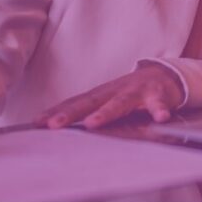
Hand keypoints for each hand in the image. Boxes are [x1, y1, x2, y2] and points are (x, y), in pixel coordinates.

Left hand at [35, 64, 184, 129]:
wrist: (164, 75)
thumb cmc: (130, 93)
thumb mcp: (109, 101)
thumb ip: (90, 112)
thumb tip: (60, 125)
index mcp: (101, 94)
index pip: (75, 103)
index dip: (56, 112)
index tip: (36, 123)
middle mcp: (115, 90)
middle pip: (90, 102)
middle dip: (70, 113)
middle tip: (53, 125)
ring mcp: (136, 91)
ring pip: (120, 102)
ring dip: (106, 112)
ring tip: (93, 124)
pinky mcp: (158, 94)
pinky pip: (159, 103)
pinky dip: (159, 110)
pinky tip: (160, 118)